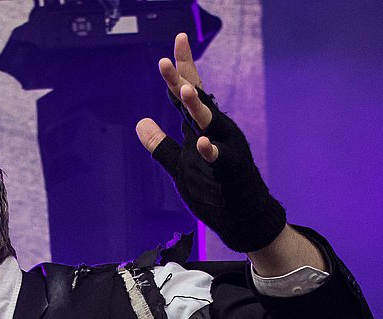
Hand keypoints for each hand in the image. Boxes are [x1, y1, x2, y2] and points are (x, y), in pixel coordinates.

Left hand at [135, 33, 286, 253]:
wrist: (242, 214)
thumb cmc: (213, 186)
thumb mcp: (179, 164)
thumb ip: (160, 144)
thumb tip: (140, 122)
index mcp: (203, 126)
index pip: (190, 91)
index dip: (182, 68)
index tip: (177, 40)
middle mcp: (217, 129)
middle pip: (197, 100)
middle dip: (182, 80)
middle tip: (164, 61)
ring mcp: (226, 147)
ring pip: (210, 123)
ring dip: (197, 106)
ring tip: (184, 89)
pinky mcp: (231, 171)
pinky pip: (220, 158)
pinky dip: (210, 150)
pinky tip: (201, 142)